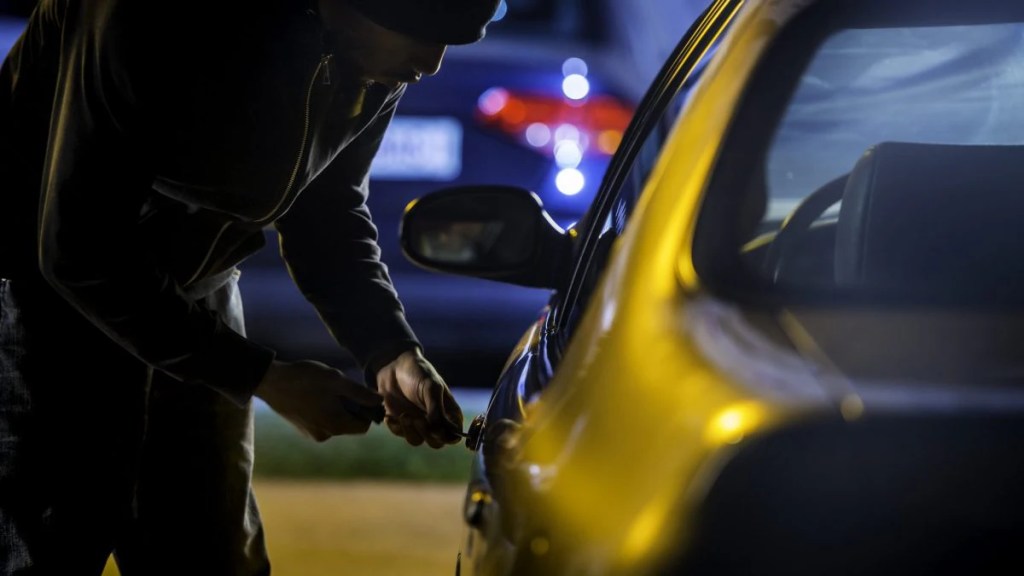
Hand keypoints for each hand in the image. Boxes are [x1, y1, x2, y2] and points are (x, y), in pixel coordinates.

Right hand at [255, 359, 383, 441]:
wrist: (271, 381)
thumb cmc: (305, 378)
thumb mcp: (336, 380)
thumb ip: (360, 393)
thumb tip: (380, 401)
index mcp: (336, 425)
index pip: (364, 426)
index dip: (368, 411)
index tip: (362, 395)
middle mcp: (325, 435)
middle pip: (350, 425)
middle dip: (351, 408)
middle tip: (340, 388)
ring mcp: (312, 434)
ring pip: (336, 423)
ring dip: (338, 408)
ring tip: (325, 390)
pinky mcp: (303, 430)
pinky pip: (323, 422)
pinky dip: (325, 411)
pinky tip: (315, 395)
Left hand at [376, 348, 463, 447]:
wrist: (394, 366)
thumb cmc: (419, 373)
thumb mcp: (431, 388)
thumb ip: (436, 411)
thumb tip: (440, 433)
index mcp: (449, 413)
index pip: (453, 435)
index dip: (446, 437)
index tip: (436, 430)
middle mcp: (435, 421)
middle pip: (436, 442)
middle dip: (426, 434)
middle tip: (418, 419)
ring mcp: (418, 423)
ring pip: (417, 441)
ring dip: (410, 431)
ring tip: (404, 415)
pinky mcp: (401, 423)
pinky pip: (400, 434)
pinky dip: (396, 427)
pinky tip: (391, 416)